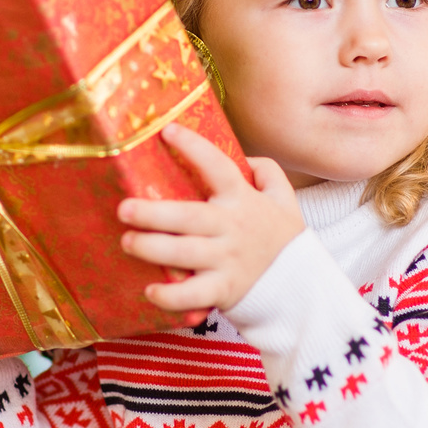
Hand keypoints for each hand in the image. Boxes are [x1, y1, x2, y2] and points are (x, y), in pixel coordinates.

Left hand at [118, 124, 305, 320]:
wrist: (303, 288)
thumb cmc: (285, 241)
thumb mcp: (285, 200)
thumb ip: (268, 172)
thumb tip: (247, 156)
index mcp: (243, 200)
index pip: (218, 167)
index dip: (194, 148)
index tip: (167, 131)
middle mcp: (232, 228)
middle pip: (189, 216)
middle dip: (154, 213)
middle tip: (124, 208)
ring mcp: (227, 261)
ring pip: (184, 253)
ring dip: (153, 248)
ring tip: (127, 240)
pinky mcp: (224, 290)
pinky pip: (194, 295)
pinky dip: (171, 296)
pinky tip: (150, 291)